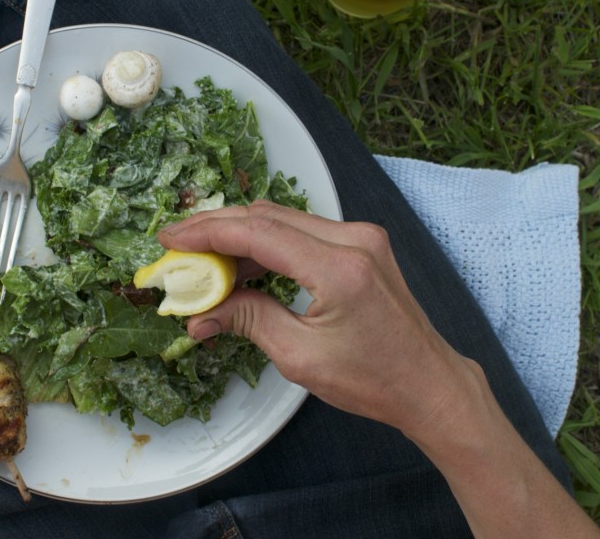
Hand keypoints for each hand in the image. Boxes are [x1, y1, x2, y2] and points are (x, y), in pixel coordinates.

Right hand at [158, 200, 470, 437]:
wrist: (428, 384)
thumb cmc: (374, 379)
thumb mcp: (300, 357)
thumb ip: (247, 320)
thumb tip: (201, 313)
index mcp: (339, 269)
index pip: (258, 233)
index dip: (207, 232)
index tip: (171, 239)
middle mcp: (353, 240)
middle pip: (267, 217)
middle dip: (216, 228)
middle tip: (178, 247)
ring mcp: (360, 237)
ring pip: (282, 220)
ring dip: (239, 236)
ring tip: (201, 259)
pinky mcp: (361, 244)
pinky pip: (302, 232)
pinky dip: (267, 244)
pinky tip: (240, 265)